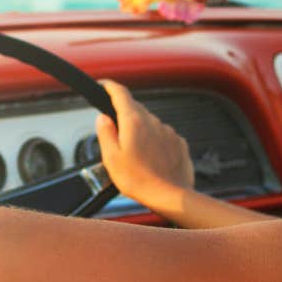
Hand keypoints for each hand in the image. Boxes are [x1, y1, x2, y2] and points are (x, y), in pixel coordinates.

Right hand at [95, 80, 194, 207]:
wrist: (171, 196)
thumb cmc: (140, 180)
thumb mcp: (111, 159)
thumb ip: (105, 134)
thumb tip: (103, 119)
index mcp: (134, 122)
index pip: (121, 93)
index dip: (110, 87)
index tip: (104, 85)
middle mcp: (153, 121)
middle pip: (135, 108)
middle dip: (123, 114)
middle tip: (115, 132)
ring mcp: (168, 131)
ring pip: (149, 122)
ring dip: (140, 130)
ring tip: (134, 153)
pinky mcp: (178, 142)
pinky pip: (162, 135)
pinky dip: (154, 141)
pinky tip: (150, 158)